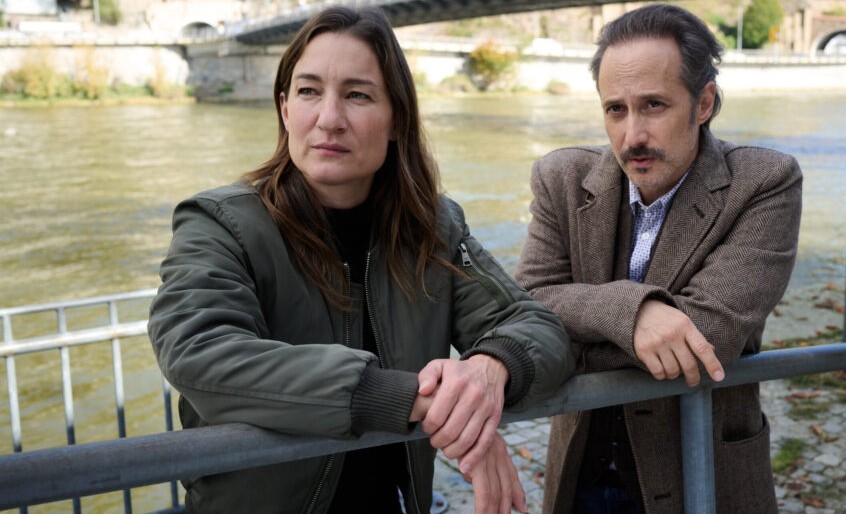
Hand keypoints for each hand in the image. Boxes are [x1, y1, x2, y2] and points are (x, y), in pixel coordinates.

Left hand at [417, 355, 508, 472]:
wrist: (490, 368)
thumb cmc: (459, 371)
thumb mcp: (440, 365)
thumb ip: (426, 375)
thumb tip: (423, 391)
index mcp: (456, 383)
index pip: (436, 416)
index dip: (427, 427)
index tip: (427, 427)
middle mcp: (473, 395)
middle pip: (450, 431)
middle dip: (437, 441)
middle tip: (434, 440)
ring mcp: (486, 407)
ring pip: (467, 440)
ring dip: (452, 451)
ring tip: (446, 448)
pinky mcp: (496, 417)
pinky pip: (485, 442)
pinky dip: (474, 457)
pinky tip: (464, 466)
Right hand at [459, 432, 526, 513]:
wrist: (445, 408)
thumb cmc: (454, 425)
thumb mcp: (469, 442)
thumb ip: (475, 458)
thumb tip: (469, 477)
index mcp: (498, 447)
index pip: (511, 474)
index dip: (518, 493)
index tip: (522, 508)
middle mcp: (497, 452)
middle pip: (506, 487)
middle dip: (506, 507)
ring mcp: (489, 457)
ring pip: (496, 493)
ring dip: (494, 511)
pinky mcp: (477, 463)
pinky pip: (484, 491)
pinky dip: (483, 507)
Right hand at [633, 300, 724, 385]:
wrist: (638, 310)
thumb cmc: (666, 318)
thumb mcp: (683, 322)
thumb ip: (696, 337)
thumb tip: (712, 351)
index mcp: (685, 326)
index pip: (702, 348)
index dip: (712, 364)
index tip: (719, 377)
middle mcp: (672, 334)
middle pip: (688, 365)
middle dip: (693, 378)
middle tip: (693, 381)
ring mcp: (657, 343)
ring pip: (673, 371)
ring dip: (675, 375)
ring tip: (673, 370)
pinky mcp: (644, 350)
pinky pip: (658, 372)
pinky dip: (662, 376)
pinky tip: (662, 370)